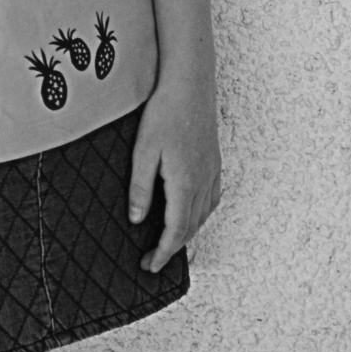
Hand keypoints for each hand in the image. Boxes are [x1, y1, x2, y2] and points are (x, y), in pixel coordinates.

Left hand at [128, 76, 221, 273]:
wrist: (191, 84)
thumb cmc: (164, 113)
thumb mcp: (143, 151)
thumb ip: (140, 187)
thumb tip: (136, 219)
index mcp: (185, 182)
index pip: (175, 230)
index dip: (163, 252)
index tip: (150, 267)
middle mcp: (203, 182)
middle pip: (191, 227)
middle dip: (172, 248)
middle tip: (151, 261)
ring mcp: (212, 172)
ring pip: (202, 215)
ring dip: (187, 234)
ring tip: (167, 244)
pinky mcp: (214, 162)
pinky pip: (211, 199)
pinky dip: (200, 216)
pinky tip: (190, 215)